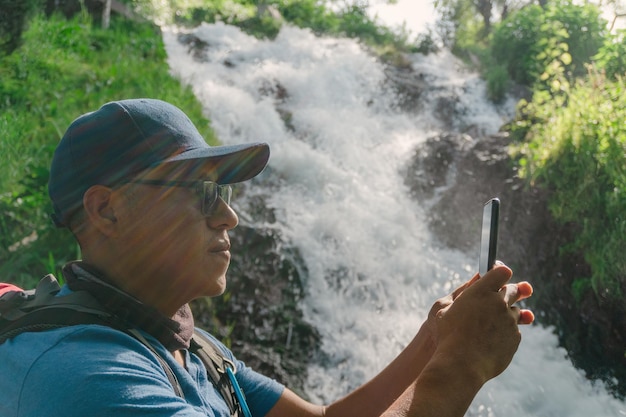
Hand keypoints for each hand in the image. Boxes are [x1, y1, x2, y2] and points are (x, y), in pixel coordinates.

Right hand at [432, 263, 533, 382]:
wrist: (461, 365)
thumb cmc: (447, 335)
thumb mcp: (444, 309)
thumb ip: (462, 292)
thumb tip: (474, 282)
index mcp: (481, 291)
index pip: (501, 271)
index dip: (499, 272)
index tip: (496, 275)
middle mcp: (499, 303)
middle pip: (513, 289)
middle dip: (507, 291)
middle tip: (496, 298)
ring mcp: (510, 321)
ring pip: (515, 311)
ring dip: (506, 313)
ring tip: (488, 324)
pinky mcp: (515, 338)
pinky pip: (514, 330)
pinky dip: (506, 331)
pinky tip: (490, 339)